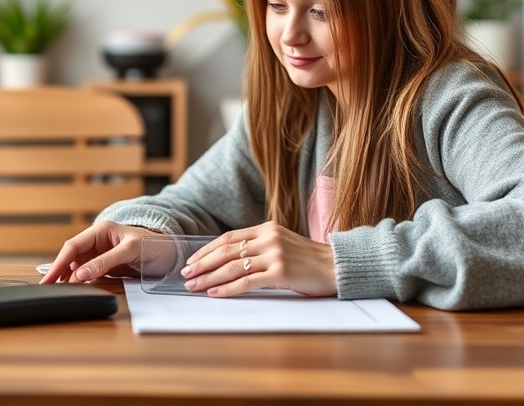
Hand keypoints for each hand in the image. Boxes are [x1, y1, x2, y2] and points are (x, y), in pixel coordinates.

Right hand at [39, 221, 162, 283]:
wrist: (171, 253)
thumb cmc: (154, 245)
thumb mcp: (130, 251)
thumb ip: (105, 262)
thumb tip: (80, 274)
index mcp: (101, 231)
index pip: (73, 246)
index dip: (59, 262)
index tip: (51, 277)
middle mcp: (98, 242)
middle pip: (72, 257)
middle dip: (60, 272)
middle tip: (49, 288)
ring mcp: (101, 254)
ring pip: (77, 267)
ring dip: (69, 278)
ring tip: (61, 291)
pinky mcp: (105, 266)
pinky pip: (88, 274)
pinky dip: (80, 282)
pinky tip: (76, 289)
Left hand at [180, 221, 336, 296]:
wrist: (337, 267)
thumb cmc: (309, 261)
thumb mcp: (283, 244)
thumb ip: (260, 246)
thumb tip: (229, 259)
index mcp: (267, 228)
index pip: (228, 237)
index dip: (207, 250)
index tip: (192, 260)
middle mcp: (269, 238)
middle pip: (226, 251)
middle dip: (202, 264)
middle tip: (186, 274)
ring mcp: (275, 254)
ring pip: (232, 266)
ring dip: (209, 278)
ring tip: (194, 286)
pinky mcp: (281, 273)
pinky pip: (246, 282)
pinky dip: (227, 288)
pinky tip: (215, 293)